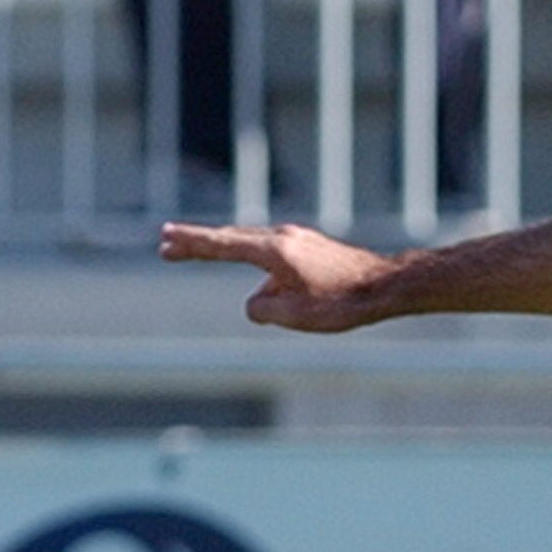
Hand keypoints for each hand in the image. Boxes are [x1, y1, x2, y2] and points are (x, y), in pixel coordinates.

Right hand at [159, 221, 397, 332]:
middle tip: (167, 243)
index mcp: (274, 250)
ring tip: (231, 267)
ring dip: (236, 258)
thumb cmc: (342, 301)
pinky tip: (282, 290)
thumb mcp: (292, 314)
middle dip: (200, 243)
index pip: (221, 244)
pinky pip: (279, 258)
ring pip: (257, 251)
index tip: (165, 240)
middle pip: (233, 240)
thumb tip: (257, 301)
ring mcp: (300, 240)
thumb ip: (261, 308)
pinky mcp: (313, 249)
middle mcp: (284, 237)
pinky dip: (264, 266)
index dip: (191, 244)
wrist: (387, 286)